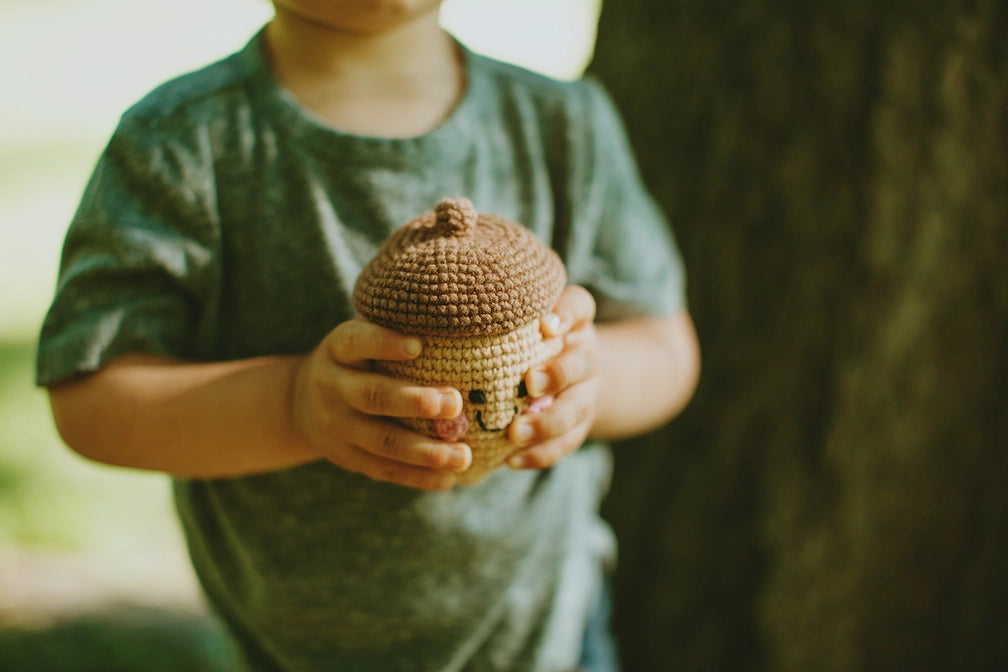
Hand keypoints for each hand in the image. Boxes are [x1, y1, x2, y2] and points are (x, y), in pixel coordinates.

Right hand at [291, 319, 470, 489]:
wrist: (301, 402)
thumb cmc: (355, 361)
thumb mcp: (359, 338)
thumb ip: (392, 330)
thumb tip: (457, 319)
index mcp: (337, 350)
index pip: (357, 341)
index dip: (384, 343)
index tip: (418, 345)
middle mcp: (332, 388)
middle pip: (373, 396)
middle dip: (414, 402)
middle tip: (454, 404)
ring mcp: (337, 427)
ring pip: (382, 441)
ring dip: (425, 451)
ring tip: (463, 456)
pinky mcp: (347, 457)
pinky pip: (384, 469)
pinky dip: (417, 476)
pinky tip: (448, 478)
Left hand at [506, 286, 599, 469]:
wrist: (572, 379)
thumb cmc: (529, 342)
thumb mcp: (521, 321)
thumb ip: (502, 314)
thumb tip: (452, 310)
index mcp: (574, 323)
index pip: (579, 306)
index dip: (566, 314)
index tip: (545, 326)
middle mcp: (585, 356)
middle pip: (582, 364)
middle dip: (558, 374)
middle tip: (530, 383)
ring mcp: (586, 394)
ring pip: (576, 410)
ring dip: (547, 424)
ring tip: (516, 433)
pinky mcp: (578, 428)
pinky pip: (565, 443)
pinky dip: (540, 454)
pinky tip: (512, 461)